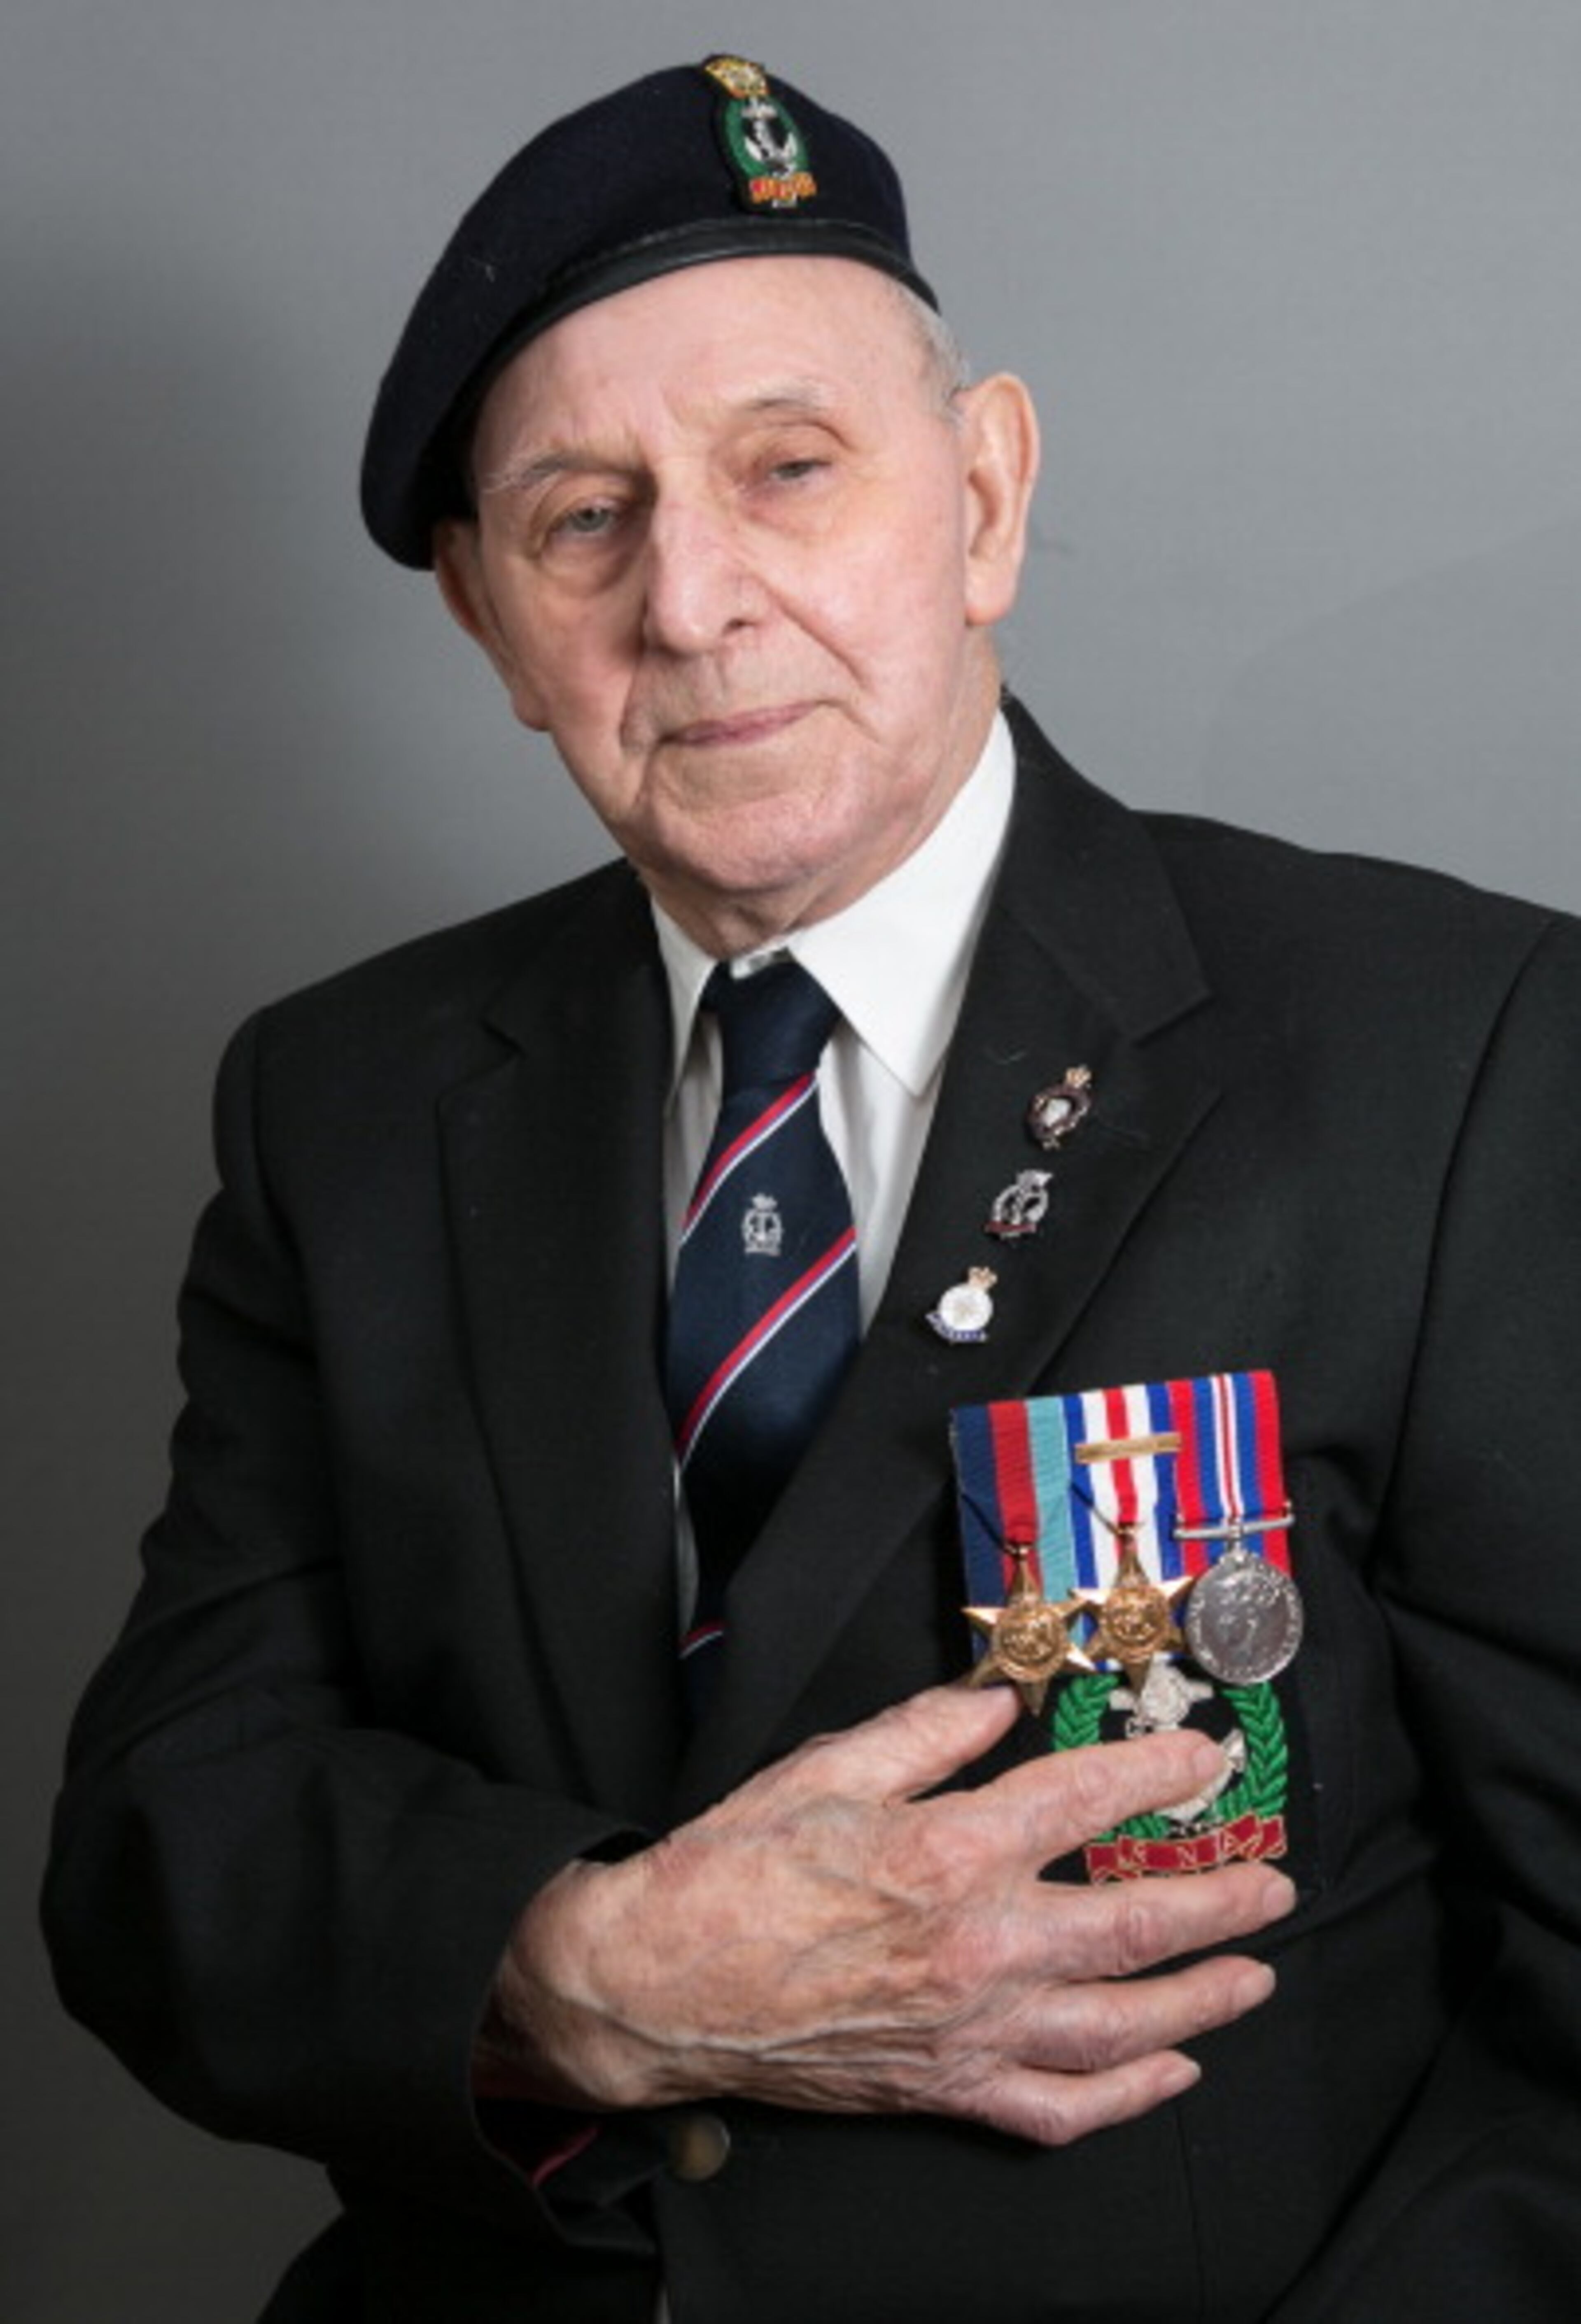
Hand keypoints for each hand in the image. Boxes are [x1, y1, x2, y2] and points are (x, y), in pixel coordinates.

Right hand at [483, 1682, 1293, 2146]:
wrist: (661, 1985)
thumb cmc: (737, 1870)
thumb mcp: (827, 1766)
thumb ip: (926, 1731)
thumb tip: (1003, 1705)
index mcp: (949, 1853)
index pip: (1086, 1801)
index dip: (1156, 1772)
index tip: (1202, 1756)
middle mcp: (977, 1947)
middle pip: (1134, 1926)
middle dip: (1220, 1903)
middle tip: (1274, 1885)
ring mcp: (969, 2029)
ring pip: (1120, 2026)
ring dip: (1203, 2001)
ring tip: (1256, 1976)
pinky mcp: (947, 2087)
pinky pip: (1060, 2108)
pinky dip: (1127, 2097)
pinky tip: (1171, 2074)